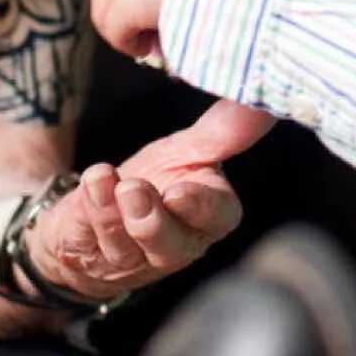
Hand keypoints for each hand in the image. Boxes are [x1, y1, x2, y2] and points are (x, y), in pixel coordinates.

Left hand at [25, 99, 273, 299]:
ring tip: (104, 179)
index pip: (217, 217)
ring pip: (125, 243)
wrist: (99, 210)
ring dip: (112, 212)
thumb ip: (224, 131)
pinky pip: (90, 235)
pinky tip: (90, 180)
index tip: (180, 191)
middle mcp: (175, 242)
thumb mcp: (188, 150)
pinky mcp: (93, 253)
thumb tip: (266, 100)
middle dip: (152, 219)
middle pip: (170, 244)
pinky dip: (89, 205)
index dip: (201, 207)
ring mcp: (132, 255)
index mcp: (207, 216)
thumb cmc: (157, 180)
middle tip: (134, 188)